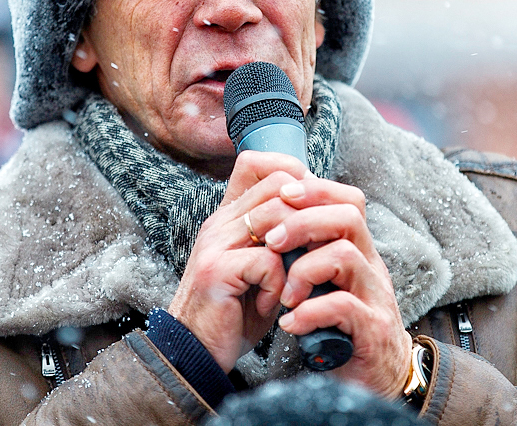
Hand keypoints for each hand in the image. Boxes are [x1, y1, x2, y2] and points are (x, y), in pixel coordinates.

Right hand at [167, 151, 309, 371]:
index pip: (260, 164)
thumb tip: (321, 216)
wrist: (195, 352)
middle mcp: (220, 222)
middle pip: (278, 186)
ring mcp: (216, 243)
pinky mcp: (217, 270)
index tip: (311, 214)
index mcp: (229, 216)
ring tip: (292, 283)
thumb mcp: (260, 268)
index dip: (294, 178)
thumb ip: (281, 240)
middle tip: (311, 254)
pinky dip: (279, 285)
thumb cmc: (235, 311)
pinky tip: (272, 304)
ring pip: (277, 218)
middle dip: (307, 219)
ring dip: (296, 254)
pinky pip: (268, 260)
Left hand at [265, 178, 412, 399]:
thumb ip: (309, 256)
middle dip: (303, 222)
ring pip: (345, 255)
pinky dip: (310, 312)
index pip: (347, 201)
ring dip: (303, 270)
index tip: (280, 195)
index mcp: (359, 252)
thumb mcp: (325, 286)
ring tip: (283, 295)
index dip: (315, 191)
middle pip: (348, 217)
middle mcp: (372, 268)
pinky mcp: (373, 330)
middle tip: (271, 241)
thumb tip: (273, 224)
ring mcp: (376, 297)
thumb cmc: (341, 330)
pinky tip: (290, 324)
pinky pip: (344, 306)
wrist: (377, 383)